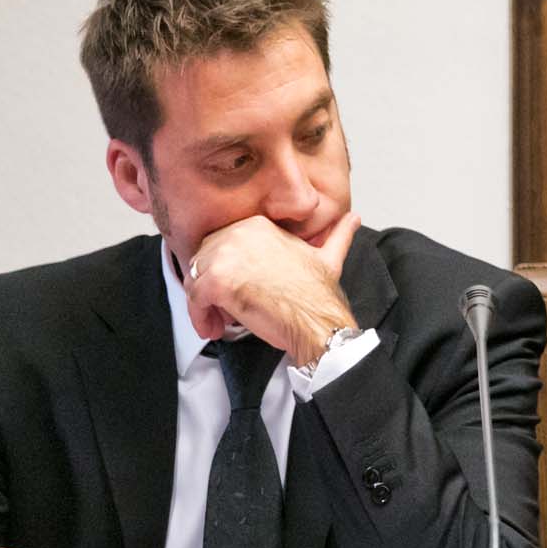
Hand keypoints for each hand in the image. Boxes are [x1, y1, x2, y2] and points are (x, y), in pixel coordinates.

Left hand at [183, 212, 360, 361]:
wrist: (318, 321)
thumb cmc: (318, 295)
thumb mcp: (329, 256)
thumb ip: (338, 235)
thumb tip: (352, 220)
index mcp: (258, 225)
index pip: (220, 244)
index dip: (224, 270)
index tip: (232, 290)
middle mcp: (239, 234)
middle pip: (203, 261)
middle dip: (209, 286)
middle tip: (223, 309)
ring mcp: (227, 257)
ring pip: (195, 279)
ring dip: (202, 304)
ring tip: (218, 321)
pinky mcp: (218, 282)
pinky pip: (194, 299)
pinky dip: (199, 317)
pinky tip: (213, 328)